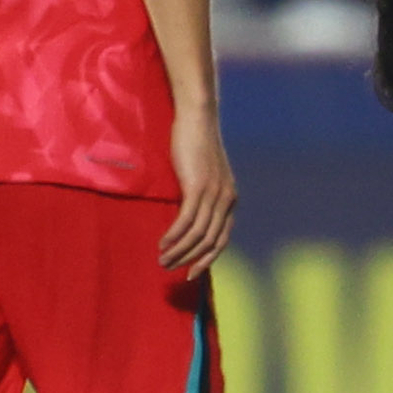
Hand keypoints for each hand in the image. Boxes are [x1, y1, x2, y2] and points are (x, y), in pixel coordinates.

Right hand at [157, 110, 236, 272]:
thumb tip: (187, 217)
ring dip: (179, 250)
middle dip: (190, 260)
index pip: (222, 239)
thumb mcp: (203, 175)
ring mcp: (214, 193)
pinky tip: (163, 243)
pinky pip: (187, 219)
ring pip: (198, 234)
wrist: (198, 119)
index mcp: (230, 199)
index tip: (191, 273)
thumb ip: (201, 195)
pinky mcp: (198, 187)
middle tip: (170, 269)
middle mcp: (226, 200)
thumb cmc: (196, 144)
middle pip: (210, 241)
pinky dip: (174, 235)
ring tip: (162, 259)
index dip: (207, 259)